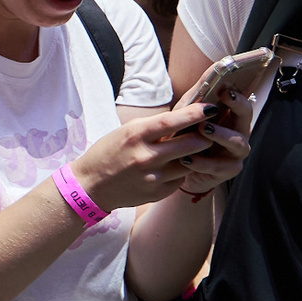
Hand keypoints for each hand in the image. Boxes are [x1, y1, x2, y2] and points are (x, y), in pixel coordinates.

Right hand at [64, 102, 218, 211]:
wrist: (90, 186)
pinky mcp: (157, 193)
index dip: (194, 114)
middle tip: (209, 131)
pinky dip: (179, 172)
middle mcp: (146, 156)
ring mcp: (153, 177)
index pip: (172, 121)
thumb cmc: (108, 153)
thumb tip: (184, 120)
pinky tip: (169, 169)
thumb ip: (153, 127)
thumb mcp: (126, 132)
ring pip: (190, 163)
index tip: (211, 107)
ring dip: (193, 156)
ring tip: (189, 150)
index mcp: (136, 135)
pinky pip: (179, 179)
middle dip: (204, 136)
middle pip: (190, 144)